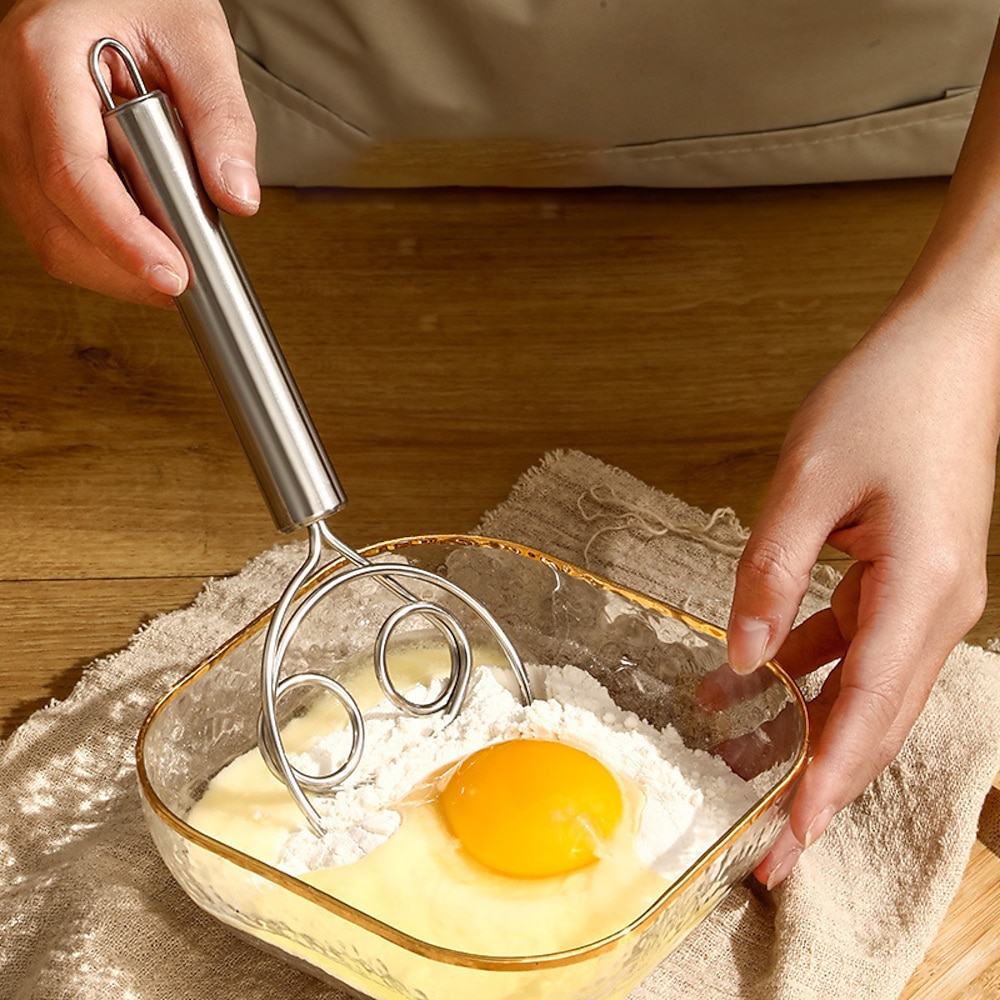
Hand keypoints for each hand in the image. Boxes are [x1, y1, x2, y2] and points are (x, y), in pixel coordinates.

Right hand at [0, 0, 257, 306]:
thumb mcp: (198, 41)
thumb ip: (221, 120)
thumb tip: (238, 198)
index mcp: (45, 59)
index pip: (73, 172)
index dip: (122, 236)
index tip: (172, 274)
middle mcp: (13, 101)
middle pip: (53, 216)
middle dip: (121, 265)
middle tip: (185, 280)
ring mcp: (13, 134)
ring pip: (47, 231)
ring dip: (113, 266)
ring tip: (174, 263)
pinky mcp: (27, 159)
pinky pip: (53, 222)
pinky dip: (103, 250)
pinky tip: (149, 248)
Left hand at [727, 301, 997, 887]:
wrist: (948, 348)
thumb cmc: (886, 399)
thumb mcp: (806, 483)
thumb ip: (767, 575)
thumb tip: (738, 658)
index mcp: (919, 592)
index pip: (864, 714)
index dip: (822, 785)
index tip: (785, 843)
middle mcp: (936, 610)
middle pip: (874, 724)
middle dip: (819, 789)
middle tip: (768, 850)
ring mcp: (927, 597)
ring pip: (866, 693)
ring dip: (811, 735)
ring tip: (750, 775)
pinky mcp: (908, 578)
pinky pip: (859, 646)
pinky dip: (812, 673)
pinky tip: (758, 682)